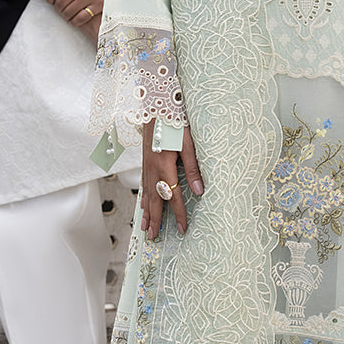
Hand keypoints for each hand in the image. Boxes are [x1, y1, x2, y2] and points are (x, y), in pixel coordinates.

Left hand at [44, 0, 107, 30]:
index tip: (50, 0)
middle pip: (60, 2)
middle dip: (56, 6)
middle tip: (58, 7)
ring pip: (69, 11)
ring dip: (64, 14)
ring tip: (65, 12)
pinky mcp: (99, 4)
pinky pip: (81, 18)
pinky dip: (74, 21)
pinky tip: (73, 19)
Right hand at [140, 119, 203, 239]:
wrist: (156, 105)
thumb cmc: (175, 122)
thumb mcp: (188, 143)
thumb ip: (193, 168)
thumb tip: (199, 191)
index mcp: (164, 166)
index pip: (173, 197)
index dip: (178, 214)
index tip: (181, 229)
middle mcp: (152, 169)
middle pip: (154, 200)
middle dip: (155, 220)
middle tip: (154, 237)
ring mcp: (146, 165)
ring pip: (146, 194)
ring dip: (146, 212)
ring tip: (145, 228)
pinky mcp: (144, 160)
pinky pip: (143, 184)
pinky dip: (143, 197)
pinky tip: (143, 204)